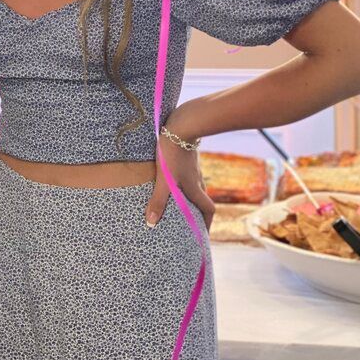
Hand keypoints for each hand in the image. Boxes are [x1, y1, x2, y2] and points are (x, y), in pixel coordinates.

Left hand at [145, 108, 215, 231]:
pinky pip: (188, 173)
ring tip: (179, 202)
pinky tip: (172, 178)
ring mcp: (193, 166)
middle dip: (198, 212)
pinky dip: (184, 181)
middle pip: (202, 199)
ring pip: (196, 185)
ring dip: (191, 196)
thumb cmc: (172, 153)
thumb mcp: (163, 179)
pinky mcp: (187, 155)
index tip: (204, 235)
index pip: (208, 209)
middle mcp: (197, 178)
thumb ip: (158, 200)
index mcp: (194, 187)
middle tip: (191, 222)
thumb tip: (151, 223)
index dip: (208, 224)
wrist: (182, 124)